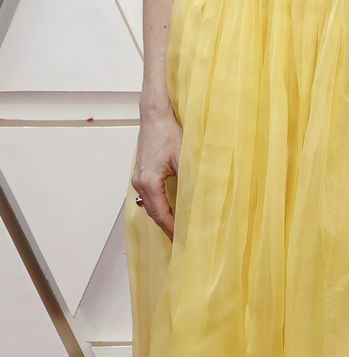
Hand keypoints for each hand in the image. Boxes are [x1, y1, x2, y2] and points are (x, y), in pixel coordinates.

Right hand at [131, 113, 180, 239]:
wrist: (155, 116)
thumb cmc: (168, 133)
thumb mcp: (184, 157)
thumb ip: (190, 179)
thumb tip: (201, 199)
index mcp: (149, 182)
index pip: (161, 214)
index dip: (172, 228)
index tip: (182, 241)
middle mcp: (139, 183)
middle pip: (153, 212)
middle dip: (167, 227)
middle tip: (181, 240)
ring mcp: (138, 178)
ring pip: (151, 204)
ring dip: (163, 217)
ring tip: (177, 229)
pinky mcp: (142, 173)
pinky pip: (150, 195)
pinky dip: (160, 206)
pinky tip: (171, 209)